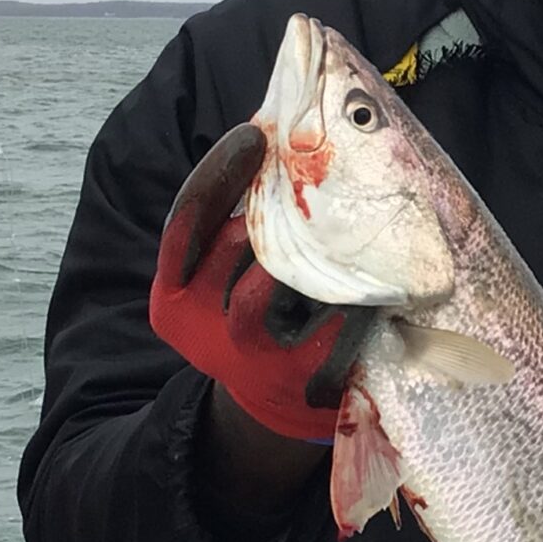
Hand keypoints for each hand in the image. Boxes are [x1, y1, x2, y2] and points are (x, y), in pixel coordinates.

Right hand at [149, 122, 373, 442]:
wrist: (278, 407)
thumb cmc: (255, 321)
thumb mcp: (220, 284)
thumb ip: (229, 229)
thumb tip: (271, 141)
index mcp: (173, 297)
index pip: (186, 221)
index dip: (218, 172)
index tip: (253, 134)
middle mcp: (200, 326)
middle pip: (231, 240)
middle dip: (272, 197)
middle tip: (309, 161)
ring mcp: (248, 353)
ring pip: (275, 275)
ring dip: (308, 240)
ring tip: (337, 214)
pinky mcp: (299, 373)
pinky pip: (331, 312)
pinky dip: (351, 285)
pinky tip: (369, 266)